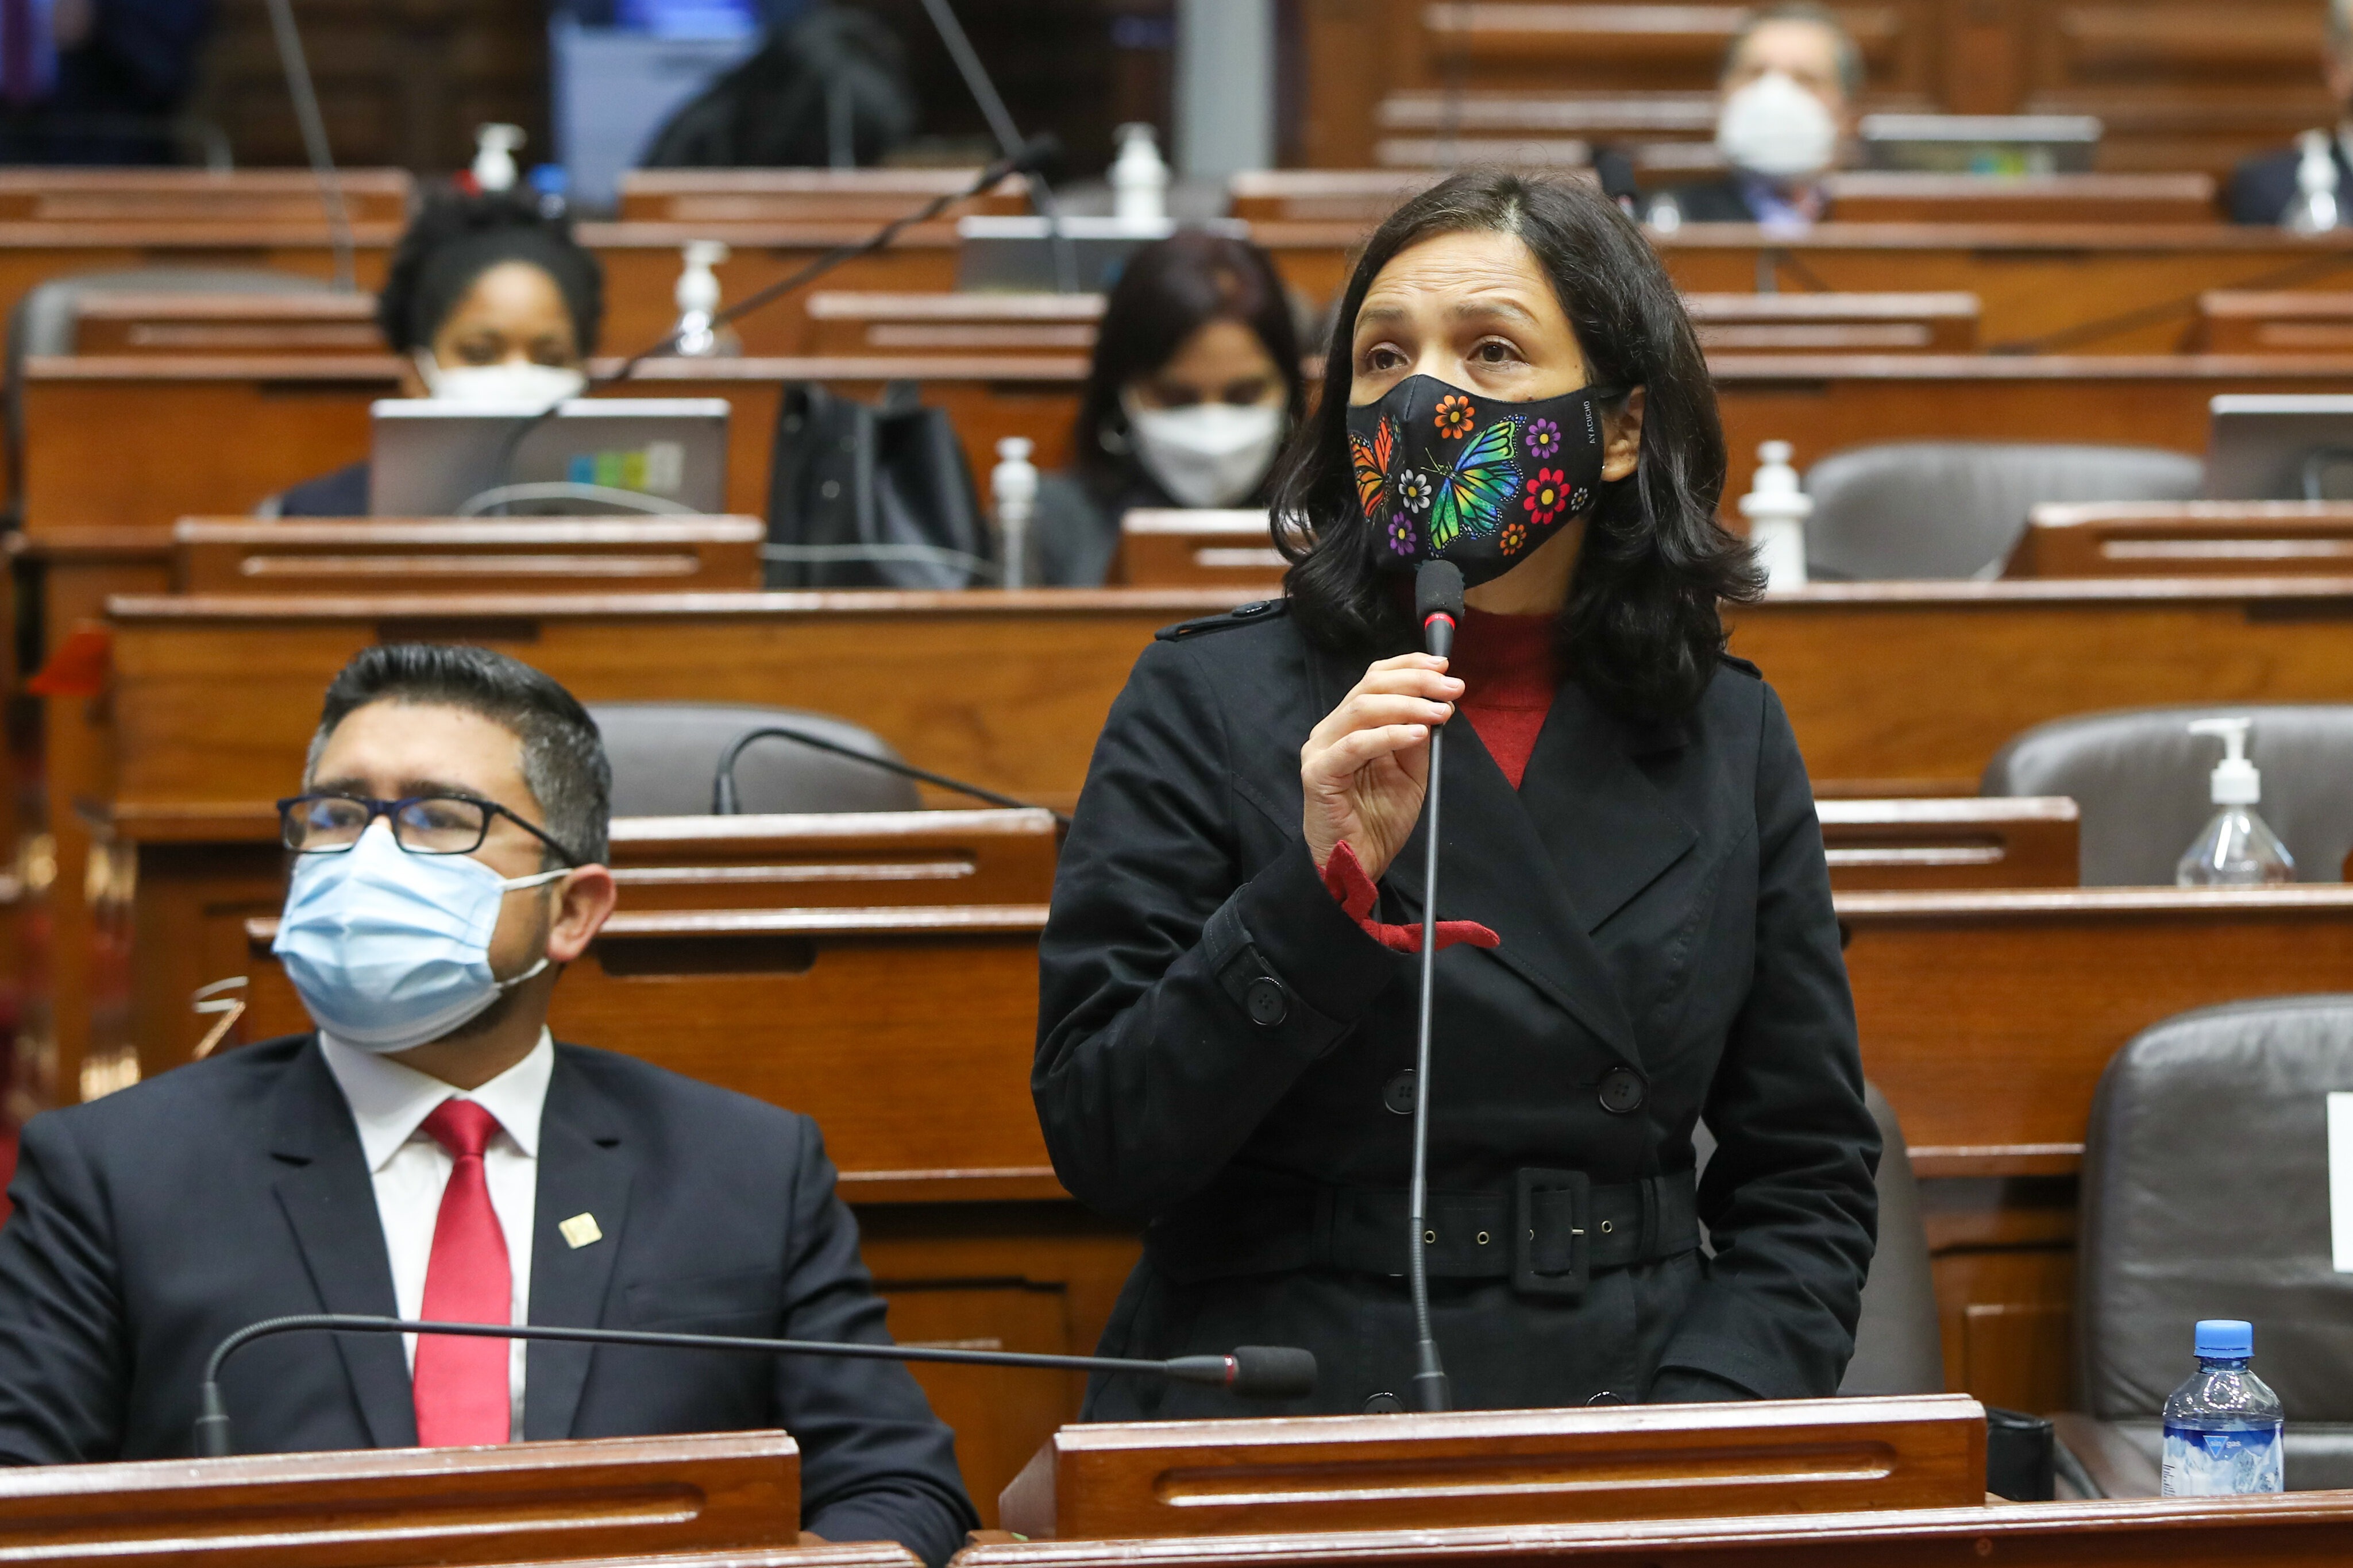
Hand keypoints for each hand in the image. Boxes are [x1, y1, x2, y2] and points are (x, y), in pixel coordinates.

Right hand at [1300, 653, 1460, 882]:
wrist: (1357, 864)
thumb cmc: (1378, 821)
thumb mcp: (1410, 773)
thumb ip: (1416, 739)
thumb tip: (1435, 705)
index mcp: (1351, 725)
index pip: (1374, 679)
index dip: (1409, 666)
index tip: (1444, 668)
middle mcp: (1331, 730)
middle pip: (1370, 686)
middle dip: (1416, 682)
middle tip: (1452, 689)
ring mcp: (1321, 750)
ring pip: (1362, 709)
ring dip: (1407, 704)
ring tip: (1441, 711)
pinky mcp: (1319, 773)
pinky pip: (1355, 745)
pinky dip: (1389, 735)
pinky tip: (1417, 733)